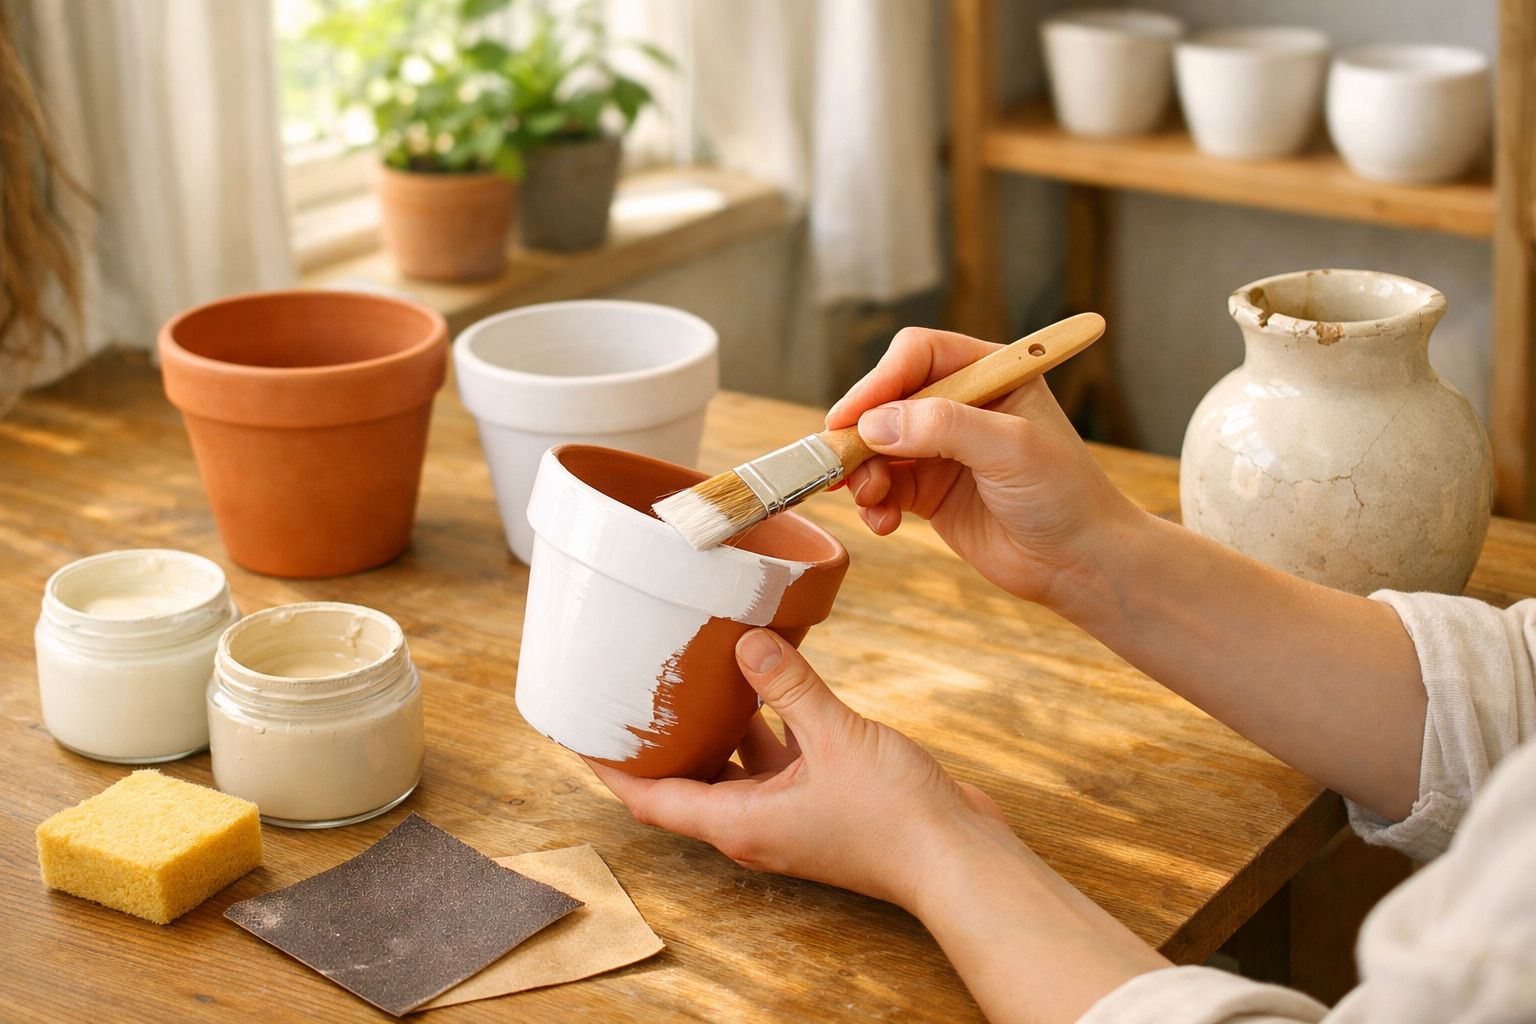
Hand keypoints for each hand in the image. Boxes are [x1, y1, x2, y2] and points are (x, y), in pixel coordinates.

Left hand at [586, 628, 1015, 909]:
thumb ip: (789, 686)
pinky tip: (770, 678)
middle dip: (658, 740)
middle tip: (633, 689)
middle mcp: (756, 823)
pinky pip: (777, 759)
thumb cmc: (895, 819)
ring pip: (734, 766)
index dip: (610, 768)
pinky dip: (766, 724)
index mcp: (740, 822)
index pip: (651, 799)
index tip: (579, 731)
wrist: (959, 858)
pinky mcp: (822, 800)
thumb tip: (746, 641)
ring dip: (714, 726)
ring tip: (694, 672)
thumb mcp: (835, 737)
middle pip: (685, 781)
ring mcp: (789, 814)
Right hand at [826, 327, 1141, 609]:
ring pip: (877, 445)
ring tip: (870, 500)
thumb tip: (876, 423)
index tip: (852, 417)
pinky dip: (872, 502)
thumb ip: (945, 428)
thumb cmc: (1064, 495)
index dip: (880, 380)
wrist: (1080, 563)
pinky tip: (883, 522)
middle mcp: (961, 405)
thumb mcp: (1011, 449)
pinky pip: (883, 486)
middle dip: (861, 431)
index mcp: (990, 374)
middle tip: (842, 463)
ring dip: (863, 471)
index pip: (918, 355)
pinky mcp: (929, 491)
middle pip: (887, 398)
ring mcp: (942, 449)